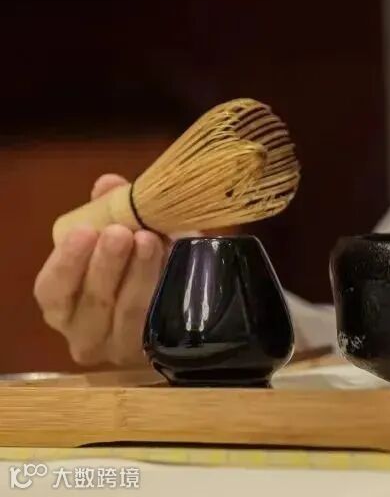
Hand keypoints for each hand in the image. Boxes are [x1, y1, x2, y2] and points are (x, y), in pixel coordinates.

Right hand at [34, 174, 168, 365]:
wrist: (190, 289)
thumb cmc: (143, 259)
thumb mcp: (129, 230)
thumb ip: (114, 208)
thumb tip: (108, 184)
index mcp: (64, 304)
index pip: (52, 290)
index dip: (66, 262)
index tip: (85, 231)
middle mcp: (84, 334)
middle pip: (89, 303)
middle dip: (105, 264)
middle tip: (122, 232)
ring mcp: (121, 348)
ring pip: (125, 312)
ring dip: (137, 274)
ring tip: (151, 240)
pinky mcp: (155, 352)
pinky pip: (158, 322)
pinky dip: (162, 292)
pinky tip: (172, 265)